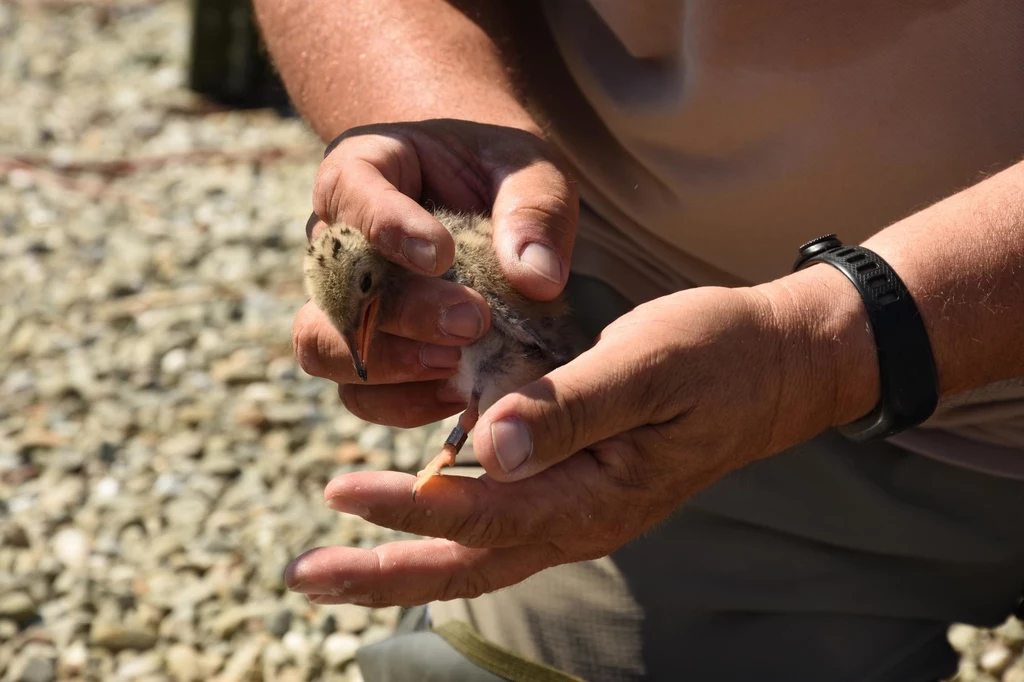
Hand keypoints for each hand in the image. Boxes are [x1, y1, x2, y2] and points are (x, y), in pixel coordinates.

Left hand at [284, 271, 876, 605]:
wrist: (778, 363)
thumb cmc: (716, 353)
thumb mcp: (645, 365)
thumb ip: (568, 409)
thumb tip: (485, 452)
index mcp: (597, 496)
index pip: (483, 516)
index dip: (408, 508)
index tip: (339, 491)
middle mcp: (584, 520)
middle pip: (470, 564)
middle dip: (384, 573)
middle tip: (303, 576)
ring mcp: (584, 509)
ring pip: (483, 551)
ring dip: (408, 558)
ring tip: (337, 563)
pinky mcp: (583, 484)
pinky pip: (505, 523)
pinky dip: (449, 526)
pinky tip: (415, 509)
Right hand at [293, 120, 577, 426]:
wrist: (487, 202)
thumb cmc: (502, 175)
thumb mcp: (530, 171)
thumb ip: (535, 211)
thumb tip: (538, 279)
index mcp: (364, 169)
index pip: (351, 192)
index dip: (388, 228)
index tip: (441, 255)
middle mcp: (335, 240)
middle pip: (334, 283)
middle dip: (404, 312)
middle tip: (473, 322)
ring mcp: (338, 303)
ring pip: (321, 346)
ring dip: (390, 367)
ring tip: (459, 367)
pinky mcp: (362, 355)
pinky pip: (357, 395)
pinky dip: (404, 404)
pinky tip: (458, 392)